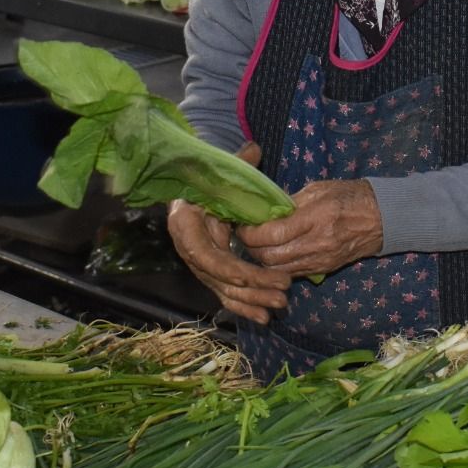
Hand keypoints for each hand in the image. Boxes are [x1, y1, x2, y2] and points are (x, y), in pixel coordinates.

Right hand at [167, 143, 289, 324]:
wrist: (196, 191)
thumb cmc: (211, 179)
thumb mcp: (222, 170)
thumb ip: (238, 163)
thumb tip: (254, 148)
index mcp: (185, 224)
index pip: (202, 254)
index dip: (226, 267)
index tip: (249, 274)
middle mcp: (189, 249)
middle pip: (218, 277)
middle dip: (250, 287)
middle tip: (282, 292)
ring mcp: (199, 265)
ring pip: (224, 290)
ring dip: (252, 300)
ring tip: (281, 305)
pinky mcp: (211, 274)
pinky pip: (226, 295)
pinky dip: (244, 307)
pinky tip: (264, 320)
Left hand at [239, 179, 383, 278]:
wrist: (382, 219)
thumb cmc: (350, 197)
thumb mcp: (319, 190)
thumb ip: (291, 202)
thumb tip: (264, 212)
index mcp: (316, 217)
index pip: (272, 234)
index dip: (250, 233)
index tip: (241, 225)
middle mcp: (317, 243)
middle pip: (270, 257)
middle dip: (250, 249)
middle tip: (244, 236)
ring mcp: (320, 260)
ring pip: (278, 270)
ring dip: (261, 261)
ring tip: (256, 246)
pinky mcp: (323, 270)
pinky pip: (292, 274)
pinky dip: (277, 267)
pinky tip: (274, 254)